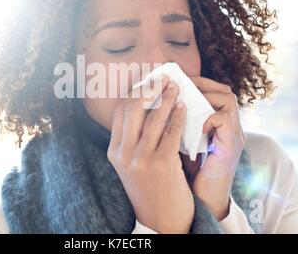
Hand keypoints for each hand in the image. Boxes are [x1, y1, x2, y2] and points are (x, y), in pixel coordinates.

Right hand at [107, 76, 193, 233]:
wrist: (161, 219)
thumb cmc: (150, 187)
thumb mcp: (132, 164)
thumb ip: (133, 139)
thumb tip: (145, 106)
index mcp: (114, 151)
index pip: (120, 112)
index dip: (134, 92)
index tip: (147, 82)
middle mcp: (123, 154)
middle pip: (132, 108)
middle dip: (148, 89)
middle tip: (162, 78)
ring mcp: (141, 159)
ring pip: (153, 117)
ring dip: (166, 97)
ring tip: (175, 87)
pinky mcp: (162, 164)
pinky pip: (171, 131)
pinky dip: (178, 115)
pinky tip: (183, 107)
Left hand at [187, 77, 244, 220]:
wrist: (202, 202)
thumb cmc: (187, 173)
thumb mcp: (179, 142)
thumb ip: (174, 125)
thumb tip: (153, 104)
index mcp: (218, 124)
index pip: (214, 90)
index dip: (196, 82)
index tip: (174, 81)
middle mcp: (230, 127)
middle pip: (224, 90)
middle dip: (200, 83)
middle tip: (177, 84)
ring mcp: (234, 136)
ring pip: (228, 99)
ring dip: (203, 96)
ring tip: (181, 100)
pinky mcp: (231, 148)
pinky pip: (224, 119)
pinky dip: (207, 117)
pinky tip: (191, 125)